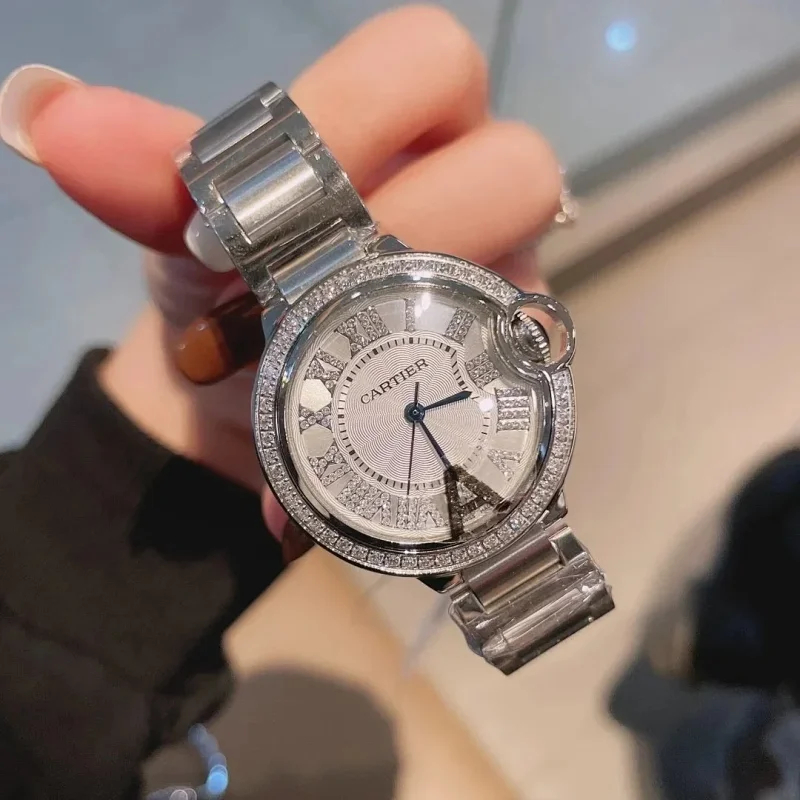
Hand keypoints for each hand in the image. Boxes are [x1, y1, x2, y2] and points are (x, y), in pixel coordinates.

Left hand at [4, 6, 559, 537]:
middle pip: (516, 171)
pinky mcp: (510, 372)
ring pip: (533, 284)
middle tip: (310, 298)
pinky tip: (348, 464)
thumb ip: (151, 178)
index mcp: (402, 126)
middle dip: (409, 233)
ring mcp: (508, 284)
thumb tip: (46, 114)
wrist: (241, 387)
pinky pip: (511, 395)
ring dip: (428, 338)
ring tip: (335, 382)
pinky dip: (426, 432)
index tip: (261, 206)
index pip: (430, 63)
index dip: (357, 114)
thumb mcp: (189, 231)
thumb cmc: (226, 282)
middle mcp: (476, 193)